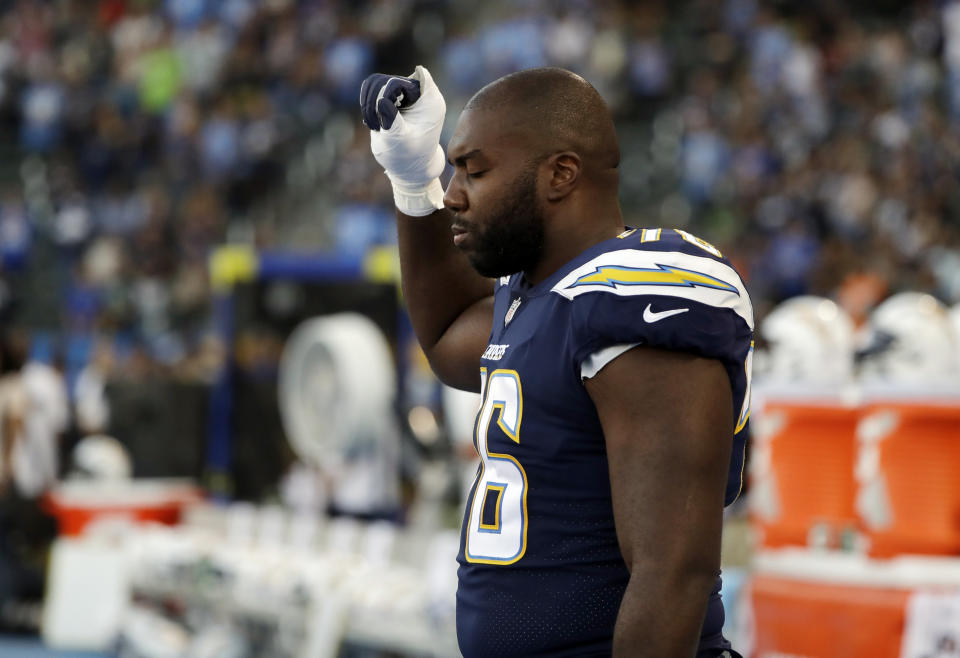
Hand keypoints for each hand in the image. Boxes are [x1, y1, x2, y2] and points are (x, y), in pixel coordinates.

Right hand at [360, 66, 445, 215]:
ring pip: (375, 82)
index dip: (393, 90)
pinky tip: (374, 124)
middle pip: (386, 79)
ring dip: (368, 103)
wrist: (410, 168)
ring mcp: (404, 95)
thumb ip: (392, 119)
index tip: (390, 112)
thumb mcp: (400, 140)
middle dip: (375, 100)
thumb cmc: (410, 157)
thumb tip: (381, 99)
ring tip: (374, 126)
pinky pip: (372, 91)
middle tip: (376, 124)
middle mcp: (418, 93)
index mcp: (429, 99)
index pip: (408, 78)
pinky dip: (367, 106)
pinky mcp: (392, 99)